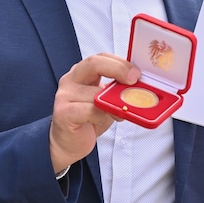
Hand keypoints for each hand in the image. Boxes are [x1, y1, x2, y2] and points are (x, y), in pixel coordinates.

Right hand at [49, 53, 139, 173]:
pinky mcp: (64, 112)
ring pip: (96, 92)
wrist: (68, 144)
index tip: (136, 74)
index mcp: (82, 73)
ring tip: (119, 113)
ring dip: (113, 104)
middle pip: (94, 64)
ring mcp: (65, 95)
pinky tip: (99, 122)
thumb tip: (140, 89)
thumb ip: (116, 92)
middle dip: (118, 69)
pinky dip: (102, 116)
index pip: (102, 57)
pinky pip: (91, 110)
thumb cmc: (88, 121)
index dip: (121, 63)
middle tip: (133, 81)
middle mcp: (71, 79)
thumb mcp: (105, 102)